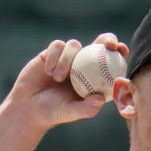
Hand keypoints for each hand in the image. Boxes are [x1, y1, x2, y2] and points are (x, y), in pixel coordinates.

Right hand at [7, 32, 129, 130]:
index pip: (111, 62)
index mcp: (94, 78)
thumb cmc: (53, 112)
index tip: (121, 51)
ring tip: (58, 78)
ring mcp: (68, 57)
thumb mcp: (71, 112)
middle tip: (108, 44)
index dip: (120, 53)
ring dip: (67, 60)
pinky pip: (57, 46)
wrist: (29, 107)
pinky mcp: (52, 52)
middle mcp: (84, 65)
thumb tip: (101, 100)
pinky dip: (54, 57)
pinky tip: (48, 71)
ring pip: (74, 45)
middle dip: (107, 39)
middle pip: (100, 43)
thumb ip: (87, 108)